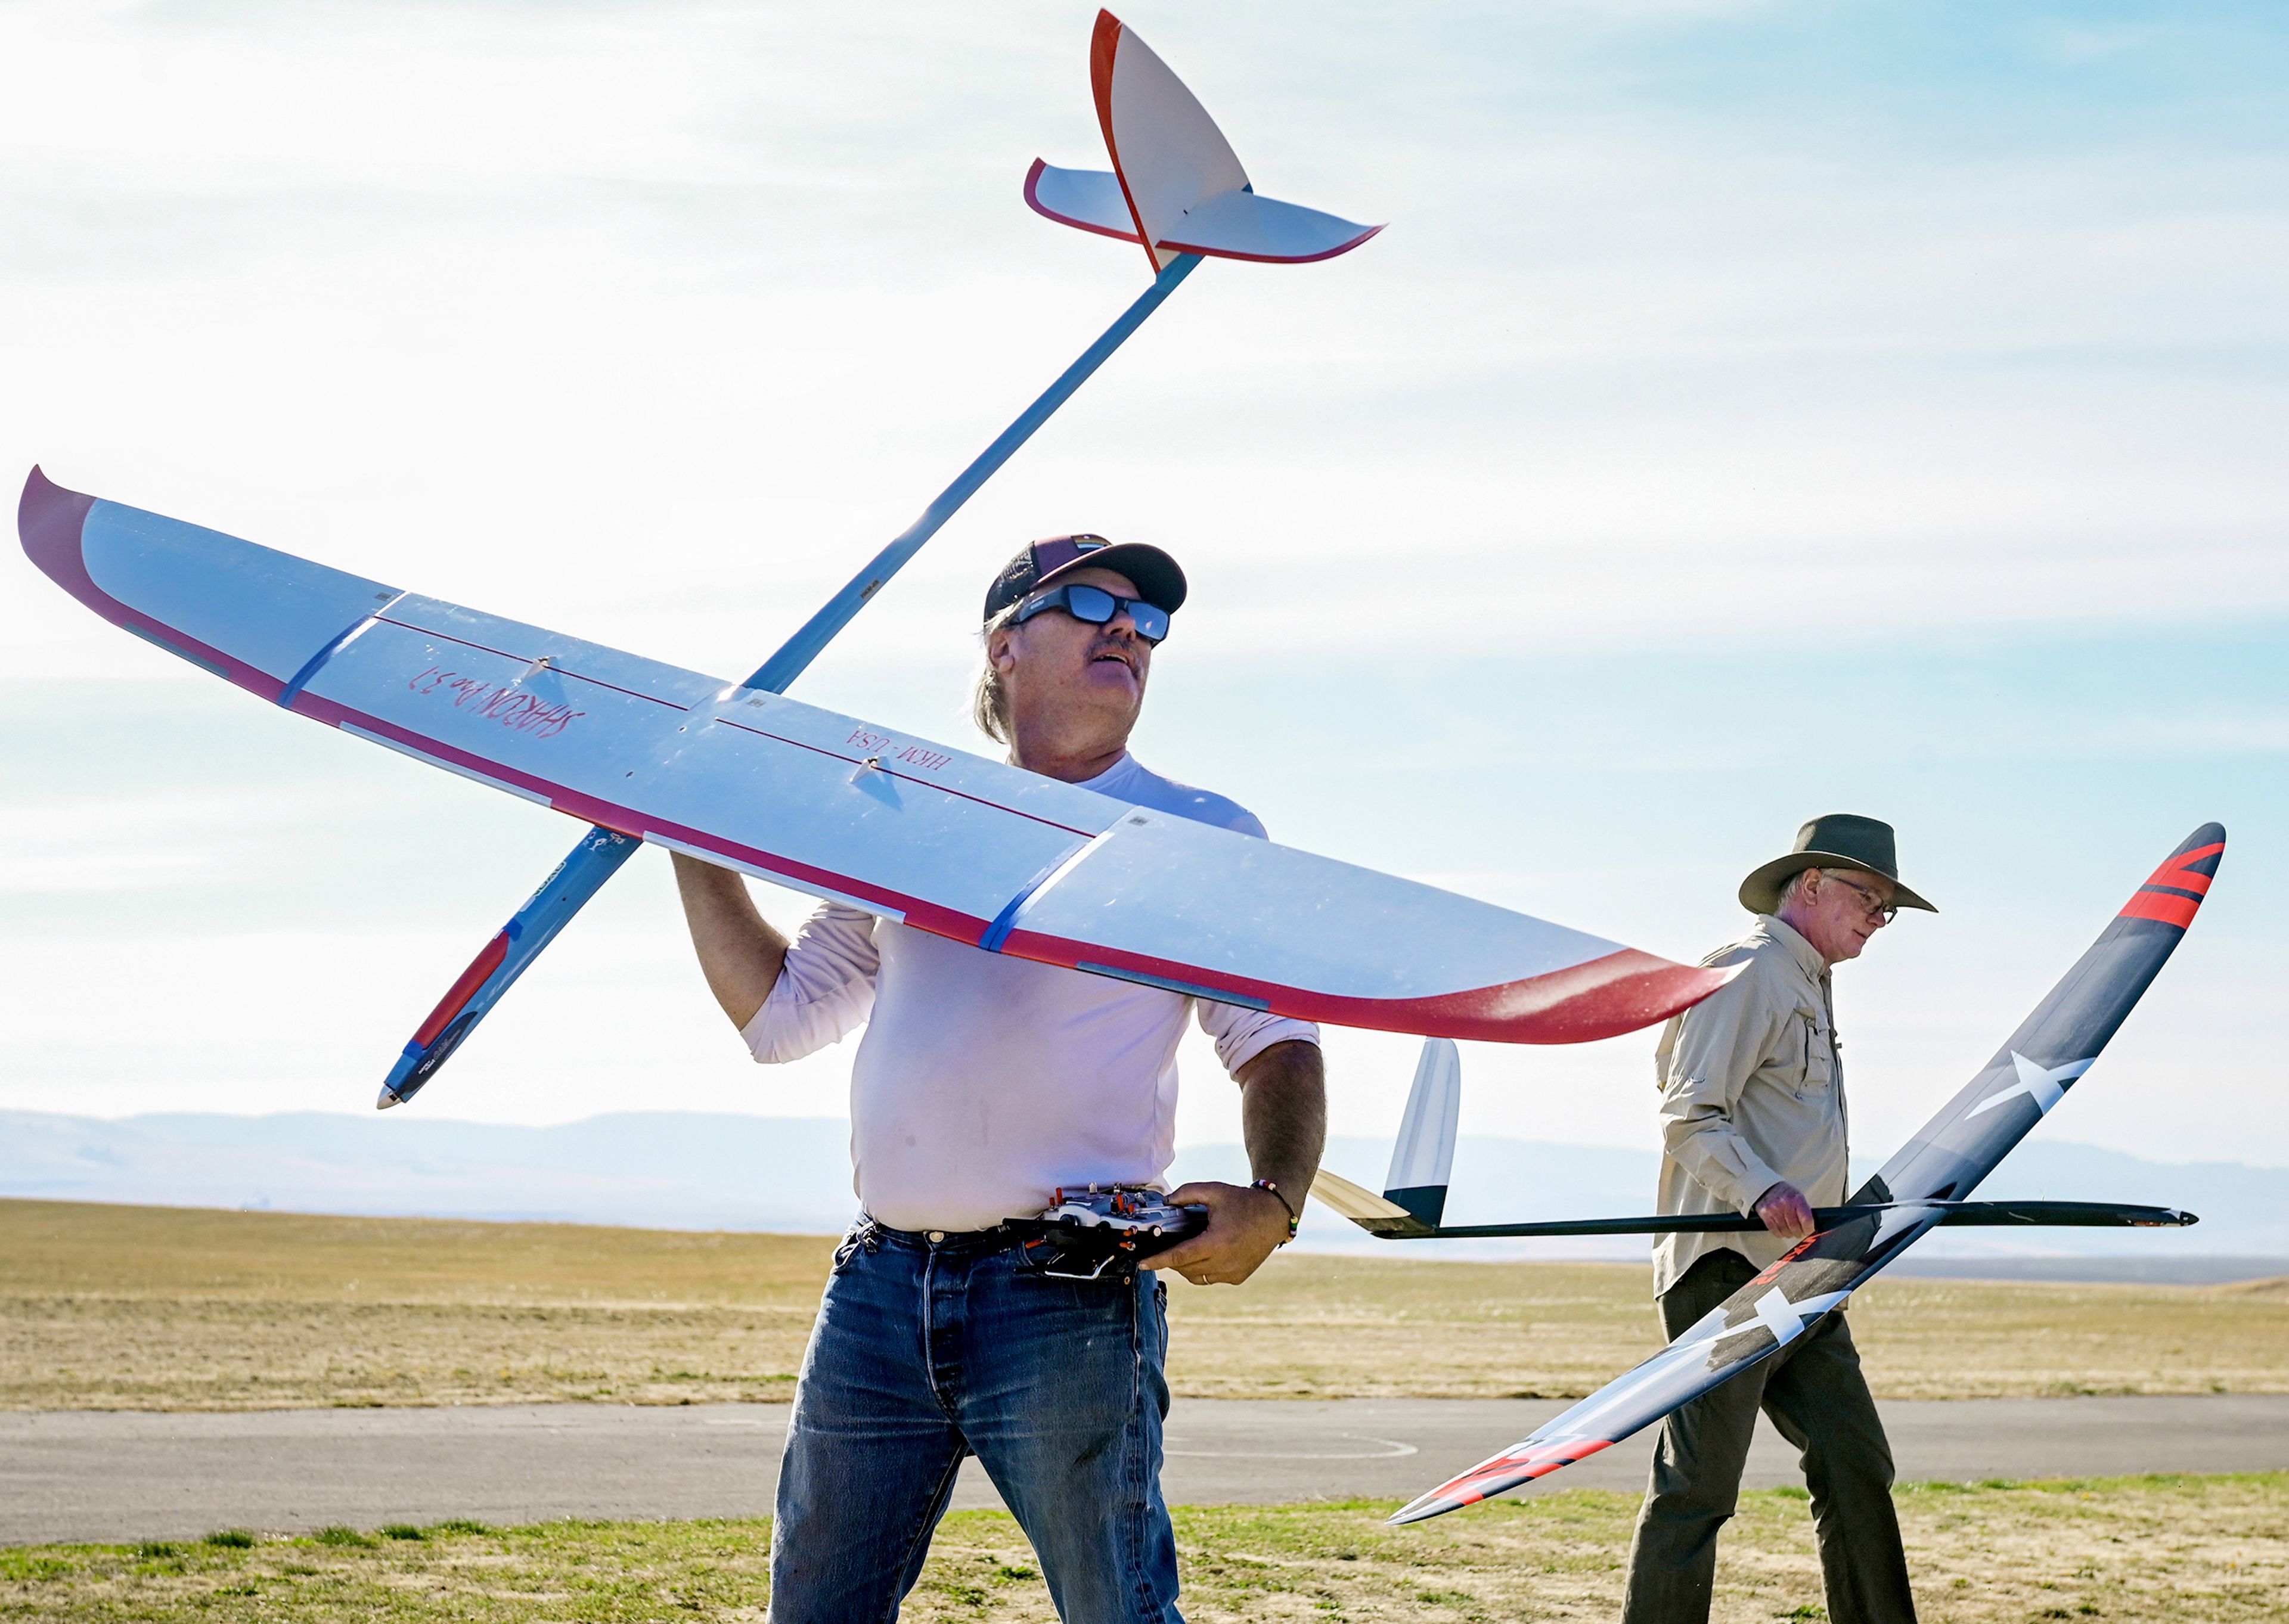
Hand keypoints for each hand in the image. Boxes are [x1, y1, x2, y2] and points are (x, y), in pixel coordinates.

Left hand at [1152, 1181, 1290, 1286]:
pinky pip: (1211, 1278)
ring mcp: (1232, 1273)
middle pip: (1185, 1268)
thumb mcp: (1214, 1191)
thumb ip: (1187, 1193)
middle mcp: (1224, 1262)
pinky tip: (1204, 1254)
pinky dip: (1203, 1269)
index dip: (1158, 1261)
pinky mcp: (1238, 1277)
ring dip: (1186, 1267)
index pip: (1179, 1256)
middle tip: (1166, 1247)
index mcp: (1216, 1242)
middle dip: (1171, 1260)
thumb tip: (1166, 1201)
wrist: (1274, 1215)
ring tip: (1186, 1250)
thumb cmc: (1243, 1202)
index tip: (1142, 1264)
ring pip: (1196, 1277)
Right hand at [1754, 1180, 1817, 1240]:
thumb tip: (1811, 1227)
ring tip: (1790, 1231)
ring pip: (1785, 1231)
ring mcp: (1774, 1209)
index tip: (1809, 1231)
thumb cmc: (1786, 1194)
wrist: (1768, 1187)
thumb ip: (1805, 1211)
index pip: (1807, 1220)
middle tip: (1799, 1233)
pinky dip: (1780, 1233)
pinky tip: (1781, 1230)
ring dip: (1789, 1234)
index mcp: (1797, 1199)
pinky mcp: (1764, 1213)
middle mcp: (1785, 1203)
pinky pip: (1774, 1231)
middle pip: (1795, 1228)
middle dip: (1799, 1233)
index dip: (1809, 1229)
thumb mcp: (1799, 1197)